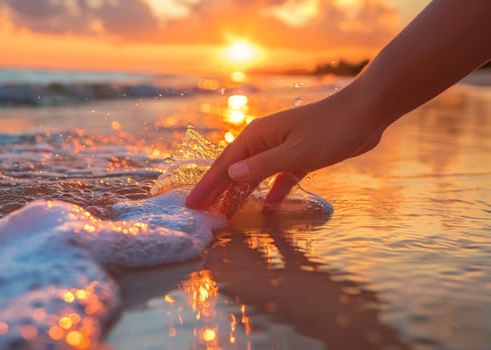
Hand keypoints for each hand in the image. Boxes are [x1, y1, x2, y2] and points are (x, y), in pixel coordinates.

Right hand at [185, 88, 385, 213]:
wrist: (366, 112)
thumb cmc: (331, 128)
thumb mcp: (297, 152)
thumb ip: (263, 166)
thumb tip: (230, 175)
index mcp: (257, 137)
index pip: (225, 166)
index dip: (207, 186)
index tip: (191, 205)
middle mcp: (264, 142)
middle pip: (234, 171)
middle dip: (217, 191)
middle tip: (201, 213)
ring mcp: (281, 148)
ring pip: (254, 175)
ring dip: (241, 194)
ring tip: (226, 214)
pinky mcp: (299, 156)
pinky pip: (278, 178)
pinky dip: (272, 192)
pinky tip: (267, 208)